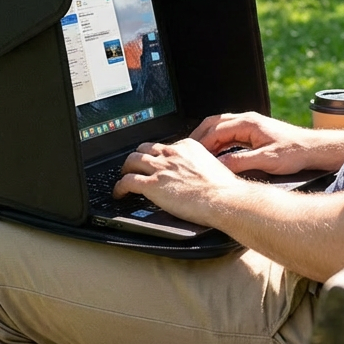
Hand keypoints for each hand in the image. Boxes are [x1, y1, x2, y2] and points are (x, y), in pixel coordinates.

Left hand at [114, 138, 241, 224]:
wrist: (223, 198)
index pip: (165, 146)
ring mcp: (161, 167)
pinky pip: (127, 181)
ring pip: (132, 160)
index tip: (158, 162)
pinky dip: (119, 187)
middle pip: (145, 148)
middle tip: (136, 166)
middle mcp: (172, 153)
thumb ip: (199, 165)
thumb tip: (196, 173)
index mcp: (188, 146)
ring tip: (124, 176)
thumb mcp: (212, 166)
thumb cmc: (223, 187)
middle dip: (138, 157)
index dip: (158, 155)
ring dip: (126, 169)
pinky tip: (120, 193)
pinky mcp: (152, 184)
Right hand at [189, 111, 343, 174]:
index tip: (190, 155)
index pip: (215, 130)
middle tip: (186, 150)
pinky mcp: (254, 132)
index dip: (200, 143)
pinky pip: (230, 134)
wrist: (313, 149)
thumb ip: (241, 162)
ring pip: (221, 128)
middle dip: (198, 136)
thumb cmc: (295, 152)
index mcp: (248, 123)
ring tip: (196, 153)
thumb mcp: (266, 160)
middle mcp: (247, 120)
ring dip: (208, 139)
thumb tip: (219, 166)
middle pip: (214, 124)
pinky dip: (219, 142)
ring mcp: (250, 125)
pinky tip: (216, 154)